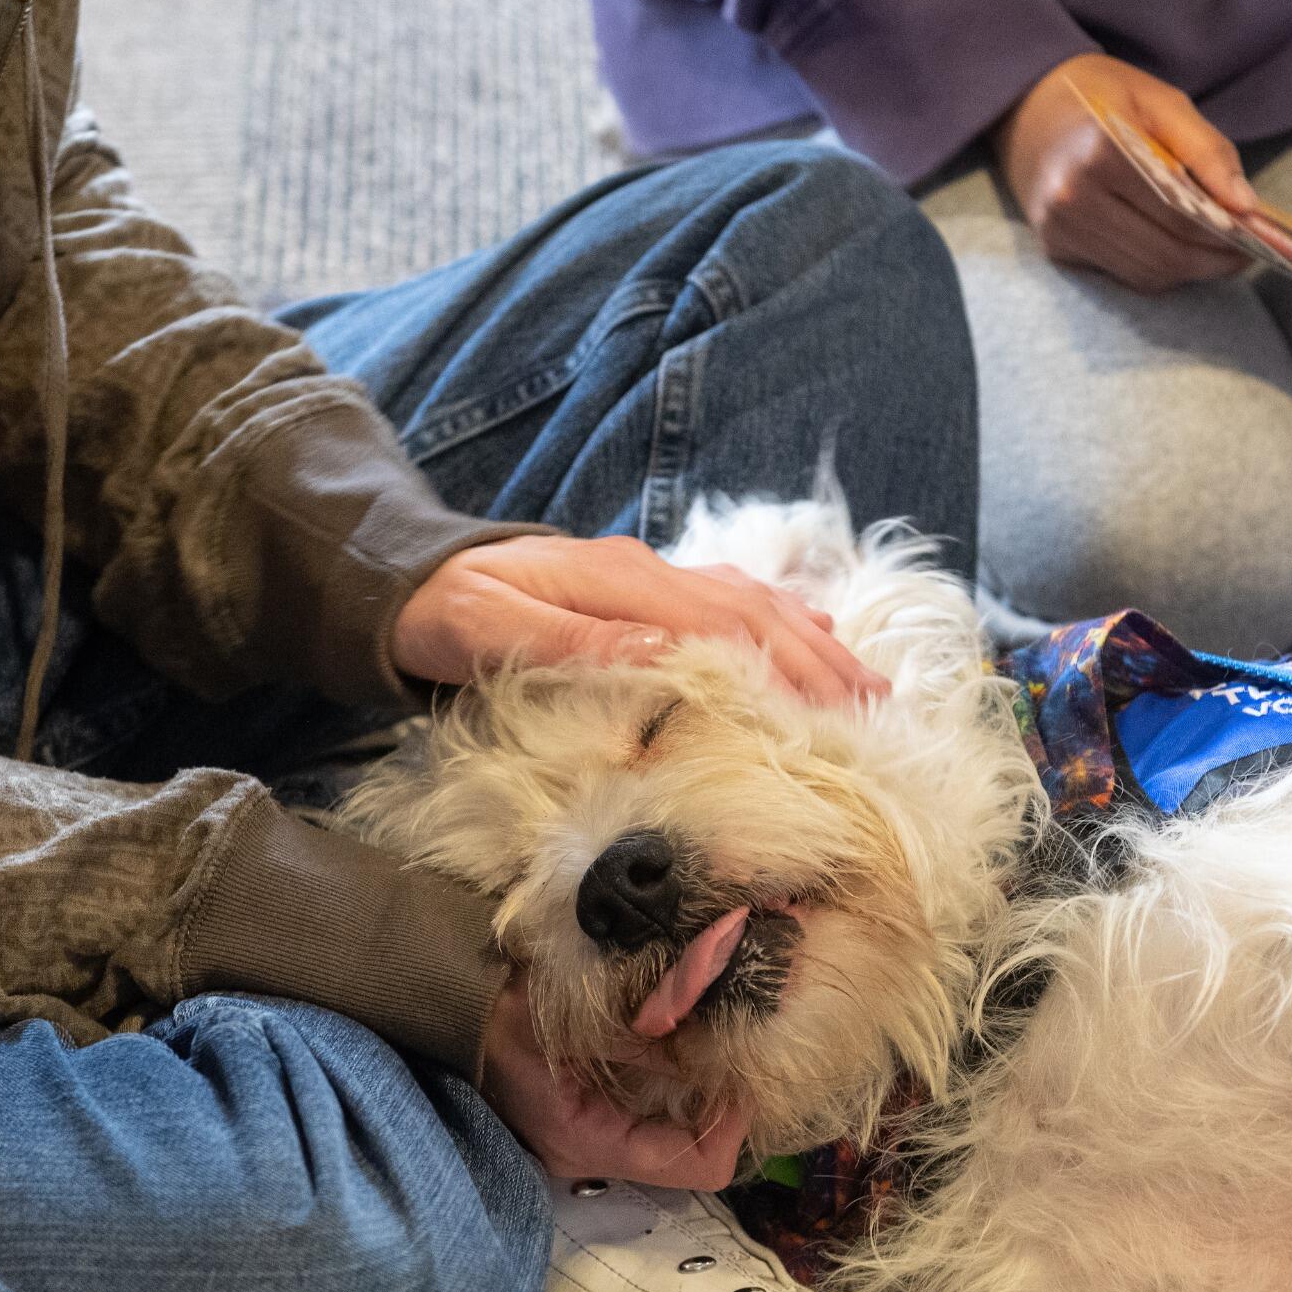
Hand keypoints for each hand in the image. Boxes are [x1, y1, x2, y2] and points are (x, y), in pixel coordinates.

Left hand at [392, 534, 887, 704]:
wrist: (412, 578)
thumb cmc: (447, 614)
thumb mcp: (492, 631)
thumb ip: (573, 643)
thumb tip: (665, 654)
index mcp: (624, 584)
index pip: (726, 628)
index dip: (785, 672)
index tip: (834, 718)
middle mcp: (652, 574)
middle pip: (759, 617)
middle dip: (822, 666)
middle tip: (879, 716)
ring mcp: (655, 578)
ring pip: (758, 607)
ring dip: (817, 647)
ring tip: (869, 691)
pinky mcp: (649, 592)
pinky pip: (735, 603)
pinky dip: (785, 627)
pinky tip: (817, 645)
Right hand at [479, 974, 750, 1188]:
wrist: (444, 1008)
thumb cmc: (497, 1018)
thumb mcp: (570, 1026)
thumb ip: (640, 1042)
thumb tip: (707, 1043)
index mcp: (592, 1143)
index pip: (696, 1167)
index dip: (733, 1125)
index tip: (744, 1074)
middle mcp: (599, 1153)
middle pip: (695, 1154)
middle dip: (725, 1103)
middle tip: (738, 1049)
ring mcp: (596, 1135)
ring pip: (678, 1131)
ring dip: (704, 1090)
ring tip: (715, 1040)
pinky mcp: (592, 1111)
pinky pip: (655, 1109)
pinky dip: (679, 1079)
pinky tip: (682, 1039)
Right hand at [991, 53, 1256, 292]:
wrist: (1026, 104)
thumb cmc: (1101, 95)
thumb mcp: (1162, 103)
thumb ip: (1207, 151)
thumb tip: (1247, 206)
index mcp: (1099, 153)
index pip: (1179, 213)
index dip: (1225, 232)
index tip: (1260, 235)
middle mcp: (1072, 198)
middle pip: (1164, 254)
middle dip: (1213, 259)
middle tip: (1248, 251)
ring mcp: (1059, 228)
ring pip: (1145, 273)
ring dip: (1190, 270)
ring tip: (1220, 253)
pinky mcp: (1055, 247)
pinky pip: (1122, 273)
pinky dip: (1158, 267)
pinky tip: (1179, 249)